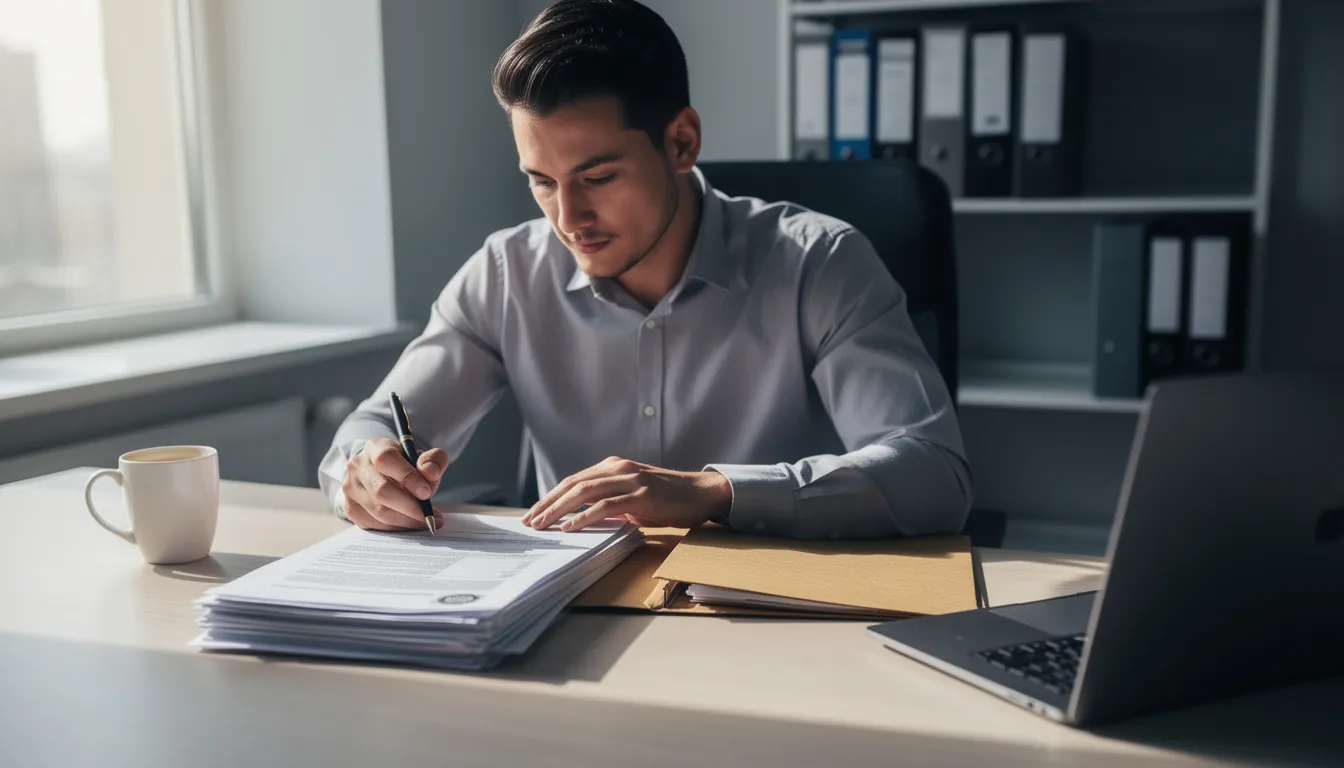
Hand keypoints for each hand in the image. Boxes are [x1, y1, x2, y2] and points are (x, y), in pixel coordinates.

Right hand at [341, 438, 447, 530]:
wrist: (382, 476)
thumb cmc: (405, 467)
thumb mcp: (422, 458)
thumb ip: (433, 460)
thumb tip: (430, 472)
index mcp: (375, 448)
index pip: (387, 459)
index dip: (408, 477)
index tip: (426, 493)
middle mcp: (358, 466)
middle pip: (382, 490)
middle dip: (410, 506)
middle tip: (429, 514)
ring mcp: (351, 488)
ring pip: (379, 511)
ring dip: (406, 520)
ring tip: (426, 521)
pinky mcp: (351, 508)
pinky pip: (375, 524)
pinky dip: (397, 527)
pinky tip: (410, 524)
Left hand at [521, 456, 731, 532]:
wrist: (703, 494)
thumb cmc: (669, 499)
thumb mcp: (634, 498)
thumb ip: (611, 503)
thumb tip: (584, 518)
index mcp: (614, 467)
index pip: (574, 481)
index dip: (551, 497)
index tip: (534, 513)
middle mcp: (618, 469)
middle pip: (573, 484)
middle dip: (548, 503)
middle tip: (530, 521)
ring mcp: (630, 480)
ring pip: (585, 492)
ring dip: (560, 509)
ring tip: (543, 525)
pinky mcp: (642, 495)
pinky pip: (607, 505)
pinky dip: (585, 516)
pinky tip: (571, 526)